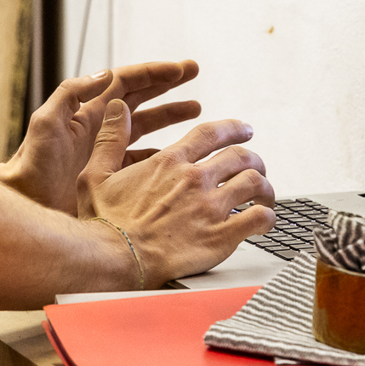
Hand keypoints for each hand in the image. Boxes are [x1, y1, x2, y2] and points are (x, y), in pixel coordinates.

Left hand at [2, 59, 203, 214]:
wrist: (25, 200)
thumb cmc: (31, 162)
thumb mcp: (47, 121)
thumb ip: (72, 93)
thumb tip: (105, 73)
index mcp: (89, 110)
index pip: (127, 82)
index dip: (153, 74)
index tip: (180, 70)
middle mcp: (101, 126)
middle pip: (141, 97)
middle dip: (167, 84)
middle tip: (194, 72)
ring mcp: (107, 149)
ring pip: (146, 125)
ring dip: (170, 114)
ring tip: (196, 109)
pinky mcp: (111, 173)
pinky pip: (143, 158)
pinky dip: (162, 153)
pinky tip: (180, 152)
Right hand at [79, 101, 275, 286]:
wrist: (115, 258)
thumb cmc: (104, 222)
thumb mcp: (96, 173)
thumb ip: (111, 138)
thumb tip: (116, 107)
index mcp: (169, 162)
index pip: (211, 134)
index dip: (233, 127)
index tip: (245, 129)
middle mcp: (195, 179)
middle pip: (240, 156)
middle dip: (254, 158)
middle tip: (257, 165)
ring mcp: (211, 207)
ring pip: (254, 183)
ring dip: (264, 187)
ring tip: (264, 194)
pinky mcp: (221, 235)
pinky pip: (259, 218)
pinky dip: (267, 217)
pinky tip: (265, 221)